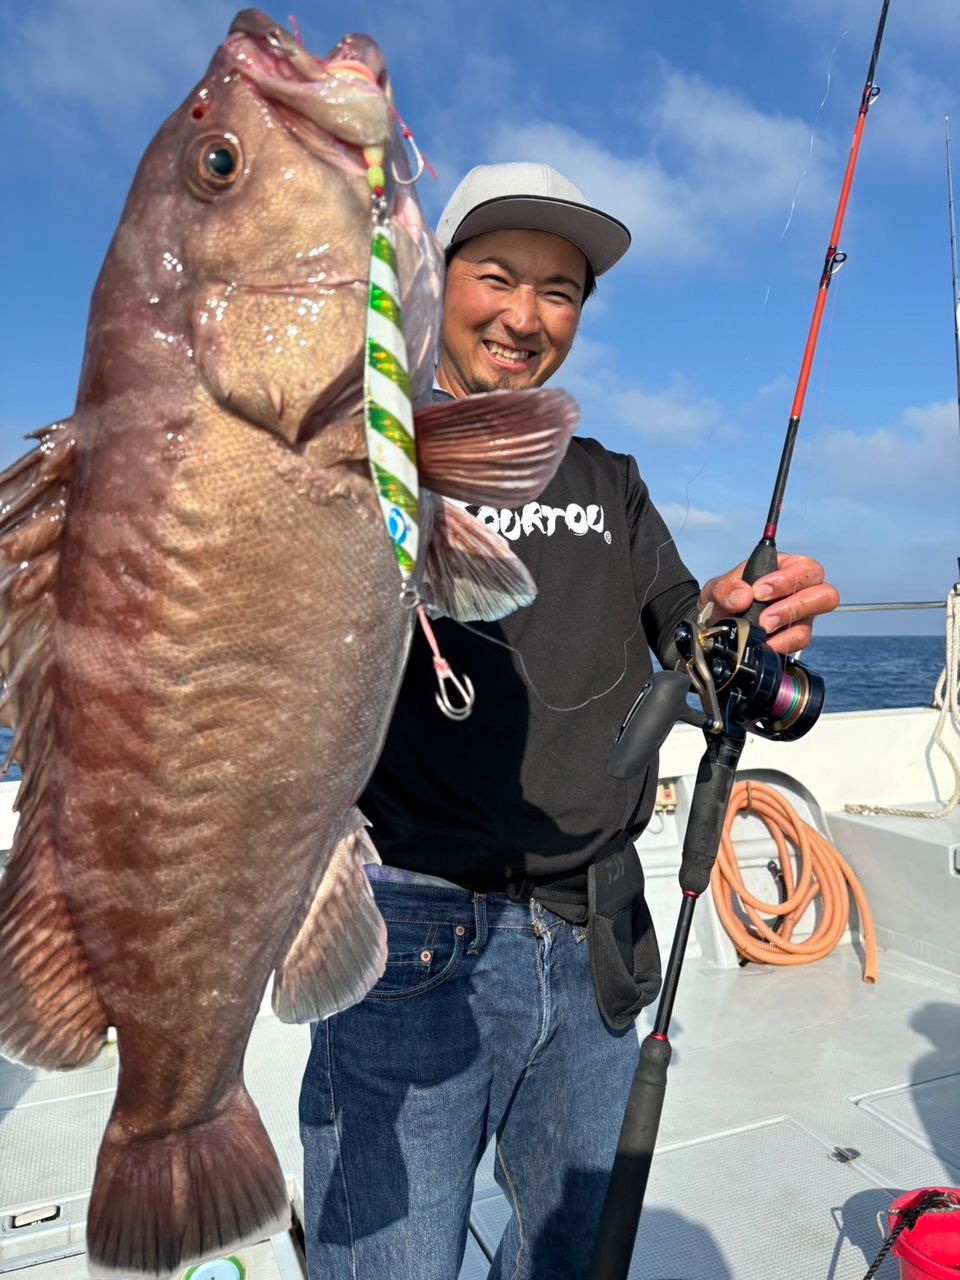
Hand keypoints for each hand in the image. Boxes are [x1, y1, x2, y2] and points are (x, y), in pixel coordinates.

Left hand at [697, 553, 839, 654]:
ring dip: (787, 624)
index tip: (758, 591)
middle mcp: (798, 591)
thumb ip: (726, 588)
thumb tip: (744, 596)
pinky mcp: (793, 638)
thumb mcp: (716, 588)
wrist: (713, 627)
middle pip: (825, 594)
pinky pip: (800, 641)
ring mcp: (799, 616)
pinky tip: (764, 643)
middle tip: (765, 616)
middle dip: (795, 605)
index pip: (805, 568)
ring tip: (762, 628)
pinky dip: (782, 643)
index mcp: (784, 569)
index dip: (787, 580)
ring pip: (813, 619)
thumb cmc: (722, 600)